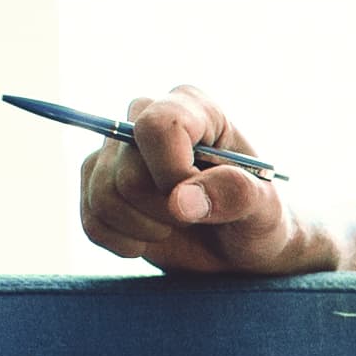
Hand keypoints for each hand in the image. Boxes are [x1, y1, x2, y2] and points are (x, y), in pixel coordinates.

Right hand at [77, 86, 333, 274]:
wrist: (241, 248)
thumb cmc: (258, 220)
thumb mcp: (264, 210)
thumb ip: (236, 195)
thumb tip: (180, 201)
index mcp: (194, 107)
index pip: (156, 126)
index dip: (172, 173)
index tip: (201, 200)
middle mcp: (147, 118)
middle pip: (126, 172)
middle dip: (164, 210)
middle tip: (197, 217)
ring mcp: (117, 152)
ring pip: (103, 197)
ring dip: (145, 229)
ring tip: (178, 225)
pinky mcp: (98, 183)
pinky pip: (91, 221)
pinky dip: (125, 243)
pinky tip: (153, 237)